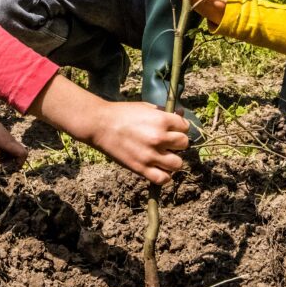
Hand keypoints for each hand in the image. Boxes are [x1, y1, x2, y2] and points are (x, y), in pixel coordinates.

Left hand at [0, 73, 26, 160]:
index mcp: (6, 142)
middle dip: (15, 161)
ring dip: (9, 156)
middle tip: (5, 168)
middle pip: (20, 151)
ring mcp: (6, 135)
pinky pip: (8, 144)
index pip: (22, 153)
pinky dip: (5, 151)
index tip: (12, 168)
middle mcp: (9, 139)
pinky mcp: (1, 133)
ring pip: (14, 148)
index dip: (21, 162)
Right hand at [27, 75, 187, 184]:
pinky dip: (164, 176)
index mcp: (162, 120)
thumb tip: (180, 115)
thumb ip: (164, 112)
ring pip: (177, 164)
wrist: (100, 125)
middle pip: (184, 144)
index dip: (179, 128)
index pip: (185, 127)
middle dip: (177, 143)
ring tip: (163, 156)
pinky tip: (158, 169)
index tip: (172, 129)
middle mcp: (159, 138)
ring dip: (173, 160)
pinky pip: (163, 179)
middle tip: (167, 142)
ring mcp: (151, 155)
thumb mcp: (145, 107)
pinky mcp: (141, 168)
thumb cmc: (122, 113)